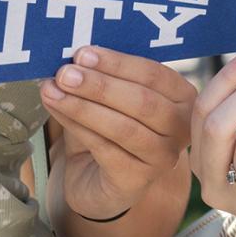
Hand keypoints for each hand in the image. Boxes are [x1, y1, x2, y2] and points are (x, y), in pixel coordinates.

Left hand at [41, 46, 194, 220]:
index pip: (154, 74)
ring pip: (122, 127)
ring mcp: (162, 156)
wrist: (103, 182)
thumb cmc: (111, 132)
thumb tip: (74, 56)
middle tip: (64, 73)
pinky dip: (76, 126)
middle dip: (99, 85)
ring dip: (83, 106)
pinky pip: (104, 148)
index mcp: (182, 97)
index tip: (82, 54)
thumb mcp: (114, 99)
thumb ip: (105, 76)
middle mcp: (181, 128)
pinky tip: (57, 110)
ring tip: (52, 90)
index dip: (117, 63)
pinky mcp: (137, 179)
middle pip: (142, 101)